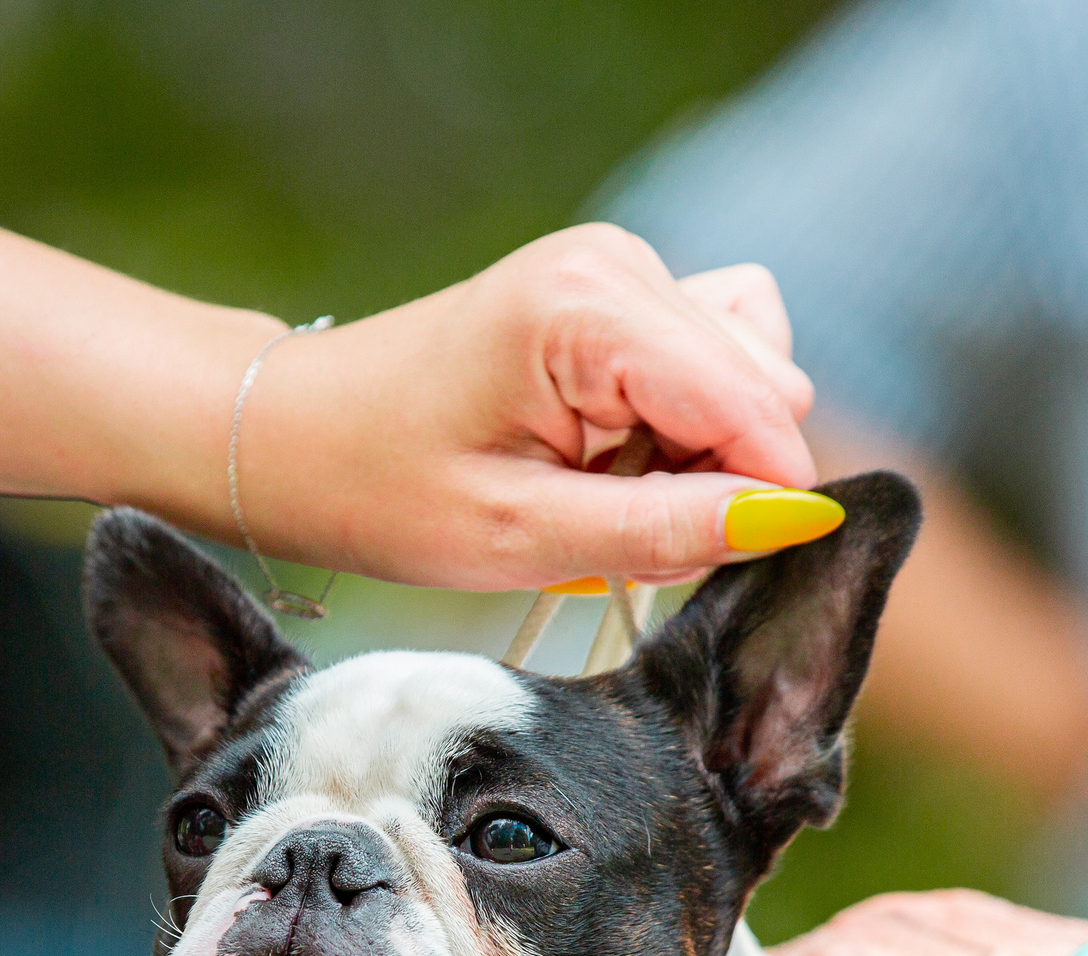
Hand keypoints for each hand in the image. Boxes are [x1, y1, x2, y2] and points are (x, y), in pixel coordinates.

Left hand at [247, 226, 826, 588]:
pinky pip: (709, 362)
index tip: (684, 560)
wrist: (291, 434)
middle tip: (609, 529)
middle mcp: (618, 263)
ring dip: (702, 454)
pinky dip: (681, 425)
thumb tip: (795, 523)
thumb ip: (666, 529)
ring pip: (750, 374)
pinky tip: (609, 462)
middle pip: (765, 385)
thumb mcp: (522, 536)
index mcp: (590, 307)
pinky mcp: (616, 290)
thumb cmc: (380, 485)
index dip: (753, 501)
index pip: (756, 405)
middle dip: (719, 477)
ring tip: (601, 496)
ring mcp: (620, 267)